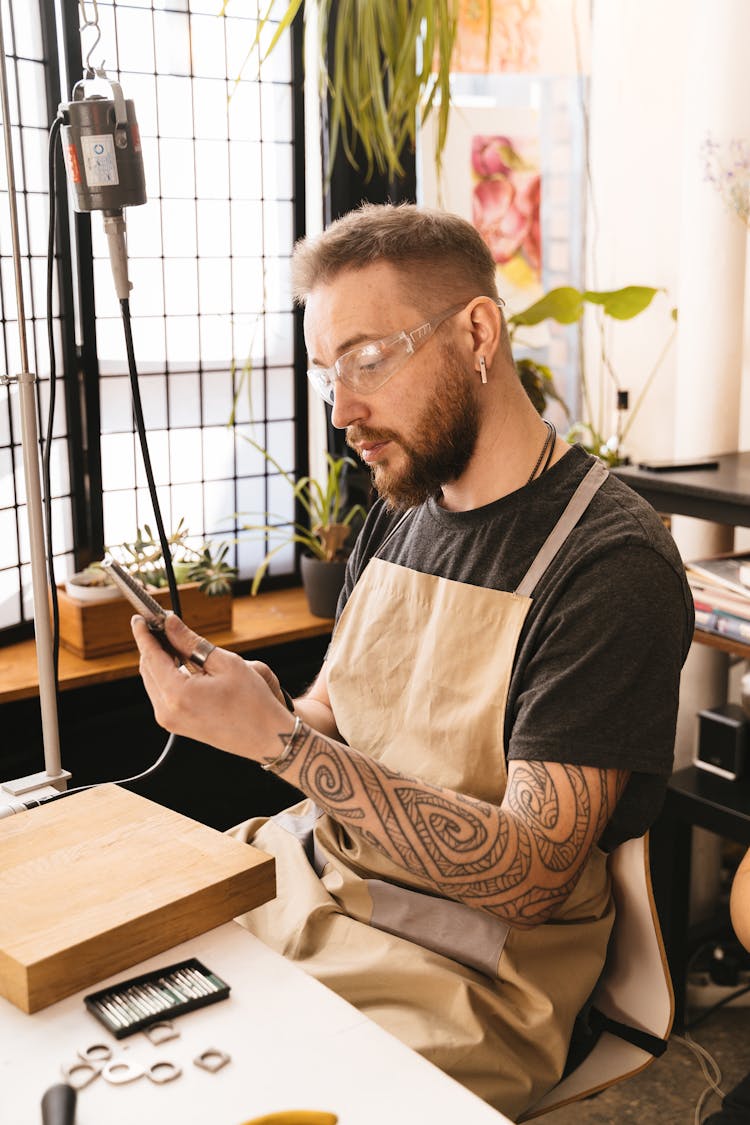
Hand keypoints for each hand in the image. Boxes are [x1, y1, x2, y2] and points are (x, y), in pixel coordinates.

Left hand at [131, 613, 291, 761]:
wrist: (266, 737)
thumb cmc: (253, 703)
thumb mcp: (225, 663)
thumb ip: (192, 642)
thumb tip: (171, 624)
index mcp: (178, 694)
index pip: (151, 656)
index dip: (144, 633)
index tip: (140, 618)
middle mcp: (167, 710)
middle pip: (147, 668)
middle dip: (152, 644)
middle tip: (162, 624)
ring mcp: (170, 721)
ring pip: (153, 681)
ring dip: (159, 659)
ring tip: (174, 641)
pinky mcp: (176, 725)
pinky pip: (161, 693)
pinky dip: (166, 675)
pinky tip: (180, 662)